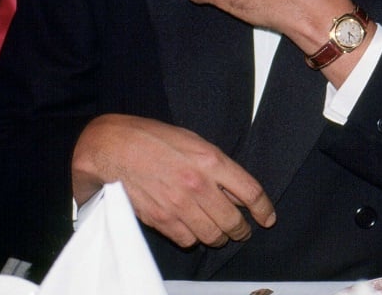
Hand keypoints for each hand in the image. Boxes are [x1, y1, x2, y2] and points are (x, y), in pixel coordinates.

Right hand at [71, 114, 274, 247]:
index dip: (264, 210)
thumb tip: (237, 192)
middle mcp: (198, 185)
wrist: (114, 148)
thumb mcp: (196, 143)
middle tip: (242, 231)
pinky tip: (194, 230)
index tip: (267, 218)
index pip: (250, 192)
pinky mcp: (160, 219)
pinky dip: (194, 239)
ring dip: (220, 237)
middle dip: (242, 230)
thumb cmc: (156, 140)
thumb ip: (219, 167)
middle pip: (233, 220)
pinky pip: (187, 240)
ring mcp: (178, 205)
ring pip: (212, 235)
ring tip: (220, 234)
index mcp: (212, 161)